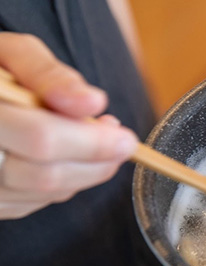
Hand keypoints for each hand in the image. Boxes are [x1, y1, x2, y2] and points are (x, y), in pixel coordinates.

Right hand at [0, 32, 138, 219]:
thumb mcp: (11, 53)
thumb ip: (48, 73)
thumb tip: (92, 103)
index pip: (42, 139)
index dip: (92, 142)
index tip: (124, 136)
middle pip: (47, 176)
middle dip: (97, 162)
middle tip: (122, 143)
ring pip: (46, 193)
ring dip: (85, 172)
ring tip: (95, 142)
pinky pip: (35, 202)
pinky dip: (63, 181)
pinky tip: (67, 157)